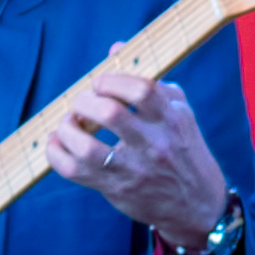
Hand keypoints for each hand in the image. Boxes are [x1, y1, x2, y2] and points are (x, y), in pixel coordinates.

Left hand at [41, 69, 227, 252]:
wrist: (197, 206)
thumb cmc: (183, 150)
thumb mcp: (179, 112)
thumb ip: (150, 82)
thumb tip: (115, 49)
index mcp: (172, 119)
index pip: (141, 90)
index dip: (112, 80)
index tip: (101, 83)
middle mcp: (154, 144)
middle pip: (109, 113)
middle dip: (85, 101)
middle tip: (82, 103)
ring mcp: (134, 170)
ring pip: (86, 146)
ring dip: (67, 128)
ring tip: (70, 123)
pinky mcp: (116, 189)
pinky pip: (74, 171)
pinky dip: (56, 153)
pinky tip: (57, 143)